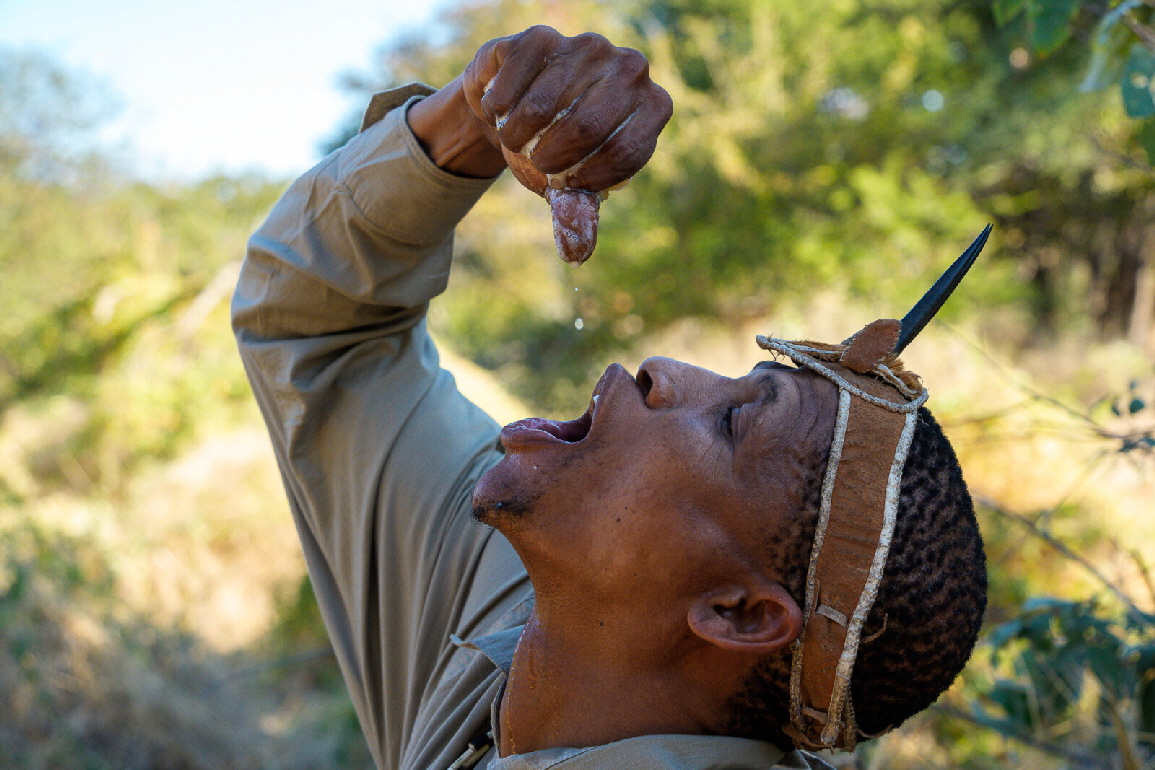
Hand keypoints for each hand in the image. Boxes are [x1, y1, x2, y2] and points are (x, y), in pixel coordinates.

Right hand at [410, 26, 671, 263]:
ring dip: (517, 134)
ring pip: (545, 104)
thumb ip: (577, 214)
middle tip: (535, 163)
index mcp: (652, 108)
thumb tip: (576, 254)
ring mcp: (588, 47)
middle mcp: (630, 69)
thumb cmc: (553, 150)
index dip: (589, 178)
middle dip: (550, 158)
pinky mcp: (543, 37)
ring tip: (514, 138)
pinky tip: (501, 109)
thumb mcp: (568, 184)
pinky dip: (500, 106)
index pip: (628, 150)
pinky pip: (517, 79)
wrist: (512, 109)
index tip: (565, 184)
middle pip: (587, 125)